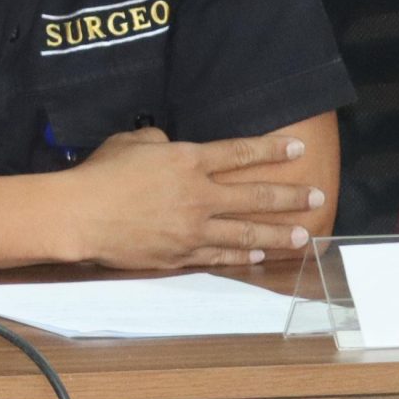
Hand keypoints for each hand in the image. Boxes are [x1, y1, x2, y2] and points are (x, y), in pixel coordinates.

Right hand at [67, 128, 324, 269]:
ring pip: (248, 233)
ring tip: (303, 235)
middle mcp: (200, 195)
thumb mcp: (128, 143)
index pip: (239, 153)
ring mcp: (194, 229)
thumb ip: (156, 142)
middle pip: (255, 196)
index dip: (271, 151)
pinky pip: (221, 256)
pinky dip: (242, 256)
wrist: (81, 215)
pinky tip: (258, 256)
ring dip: (279, 234)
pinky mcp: (183, 254)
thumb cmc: (100, 174)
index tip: (297, 150)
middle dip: (291, 196)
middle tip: (317, 197)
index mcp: (187, 161)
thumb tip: (170, 146)